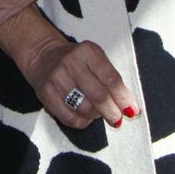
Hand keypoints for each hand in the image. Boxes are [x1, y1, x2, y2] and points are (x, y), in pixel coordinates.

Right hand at [19, 34, 138, 129]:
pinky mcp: (45, 92)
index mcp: (88, 51)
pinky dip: (81, 122)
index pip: (111, 79)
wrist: (43, 56)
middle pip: (99, 96)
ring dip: (96, 116)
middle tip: (116, 119)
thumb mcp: (95, 60)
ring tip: (97, 113)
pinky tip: (84, 118)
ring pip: (84, 108)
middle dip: (112, 112)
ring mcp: (56, 78)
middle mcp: (71, 63)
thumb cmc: (77, 61)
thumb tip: (130, 108)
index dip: (123, 98)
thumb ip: (112, 80)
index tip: (131, 110)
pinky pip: (68, 117)